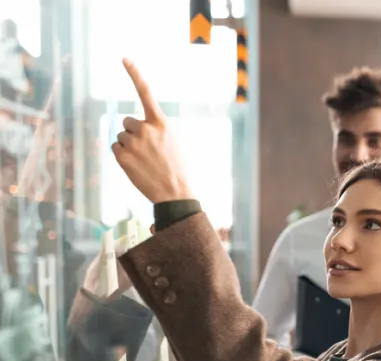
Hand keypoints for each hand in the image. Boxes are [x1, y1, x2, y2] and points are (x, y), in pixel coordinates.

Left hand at [111, 59, 193, 203]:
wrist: (174, 192)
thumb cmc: (176, 168)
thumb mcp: (173, 142)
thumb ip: (156, 130)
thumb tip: (134, 127)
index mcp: (161, 124)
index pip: (146, 93)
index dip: (134, 74)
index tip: (124, 58)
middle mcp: (146, 129)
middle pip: (127, 121)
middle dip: (133, 133)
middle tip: (146, 150)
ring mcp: (133, 142)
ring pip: (121, 136)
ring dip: (129, 146)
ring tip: (144, 161)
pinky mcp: (123, 156)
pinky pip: (116, 148)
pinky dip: (122, 156)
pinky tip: (136, 166)